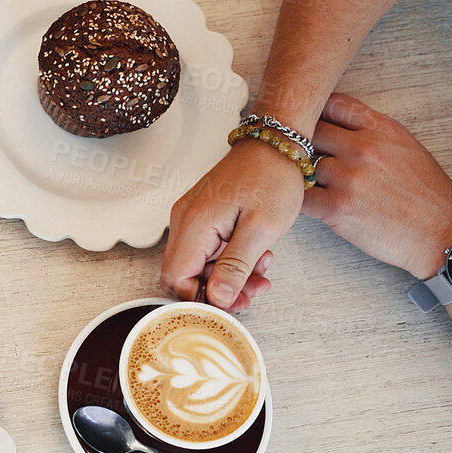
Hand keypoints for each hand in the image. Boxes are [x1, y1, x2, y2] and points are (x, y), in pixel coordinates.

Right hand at [161, 135, 302, 310]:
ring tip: (261, 273)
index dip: (200, 299)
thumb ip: (236, 267)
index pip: (176, 279)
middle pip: (185, 275)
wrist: (275, 145)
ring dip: (229, 277)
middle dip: (219, 291)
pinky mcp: (203, 217)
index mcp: (194, 225)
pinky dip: (229, 261)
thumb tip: (218, 299)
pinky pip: (207, 251)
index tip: (228, 306)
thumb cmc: (271, 177)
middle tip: (252, 293)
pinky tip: (255, 257)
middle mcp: (185, 221)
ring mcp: (192, 218)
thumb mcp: (261, 229)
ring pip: (198, 265)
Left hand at [302, 93, 451, 278]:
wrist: (443, 234)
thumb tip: (339, 125)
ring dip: (303, 175)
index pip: (333, 103)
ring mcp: (348, 177)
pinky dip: (298, 200)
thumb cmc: (428, 195)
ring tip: (312, 185)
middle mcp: (363, 148)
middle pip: (310, 131)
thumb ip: (373, 132)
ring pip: (303, 165)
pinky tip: (307, 203)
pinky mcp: (338, 207)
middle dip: (303, 143)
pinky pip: (301, 196)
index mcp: (382, 129)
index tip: (309, 121)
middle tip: (298, 154)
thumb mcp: (407, 148)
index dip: (316, 112)